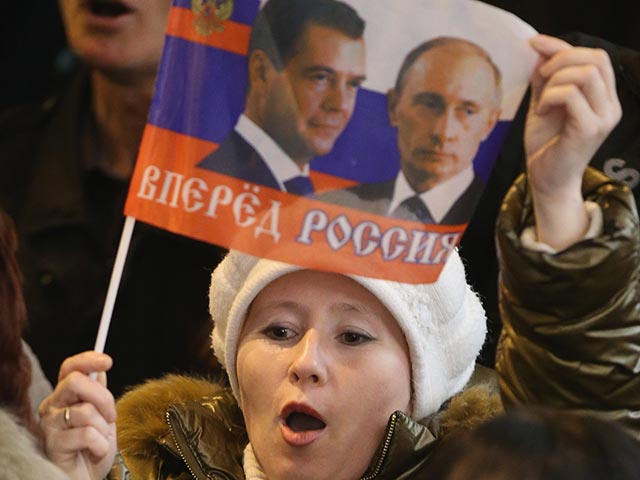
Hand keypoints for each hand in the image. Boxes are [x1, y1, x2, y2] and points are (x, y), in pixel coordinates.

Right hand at [39, 352, 116, 479]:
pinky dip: (100, 445)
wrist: (86, 476)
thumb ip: (99, 393)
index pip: (70, 367)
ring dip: (103, 428)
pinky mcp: (53, 445)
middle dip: (103, 397)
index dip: (87, 360)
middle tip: (111, 416)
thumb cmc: (94, 447)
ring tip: (100, 439)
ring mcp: (50, 425)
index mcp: (64, 395)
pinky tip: (95, 452)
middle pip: (76, 381)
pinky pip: (87, 435)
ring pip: (86, 410)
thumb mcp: (103, 416)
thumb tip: (100, 370)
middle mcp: (52, 406)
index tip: (107, 362)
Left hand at [524, 34, 621, 248]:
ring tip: (541, 101)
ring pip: (586, 74)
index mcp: (603, 98)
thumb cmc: (546, 145)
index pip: (595, 57)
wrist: (546, 180)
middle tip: (540, 77)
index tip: (534, 44)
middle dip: (561, 59)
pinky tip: (540, 111)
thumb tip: (539, 52)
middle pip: (596, 59)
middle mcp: (611, 106)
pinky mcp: (589, 130)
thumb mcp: (543, 104)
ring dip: (555, 81)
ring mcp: (603, 118)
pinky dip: (550, 97)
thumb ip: (545, 80)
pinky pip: (571, 96)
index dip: (563, 46)